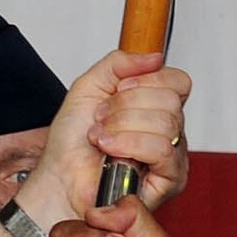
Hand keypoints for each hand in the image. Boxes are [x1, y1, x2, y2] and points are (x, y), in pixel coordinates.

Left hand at [0, 50, 189, 236]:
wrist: (58, 178)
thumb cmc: (72, 142)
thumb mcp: (89, 87)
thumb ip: (119, 63)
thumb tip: (155, 56)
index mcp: (156, 107)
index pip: (177, 81)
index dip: (146, 81)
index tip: (117, 91)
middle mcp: (170, 131)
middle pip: (170, 100)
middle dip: (125, 106)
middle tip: (101, 120)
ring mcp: (173, 156)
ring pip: (166, 123)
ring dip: (122, 126)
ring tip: (101, 138)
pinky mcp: (170, 180)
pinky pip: (163, 149)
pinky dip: (129, 144)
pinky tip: (109, 150)